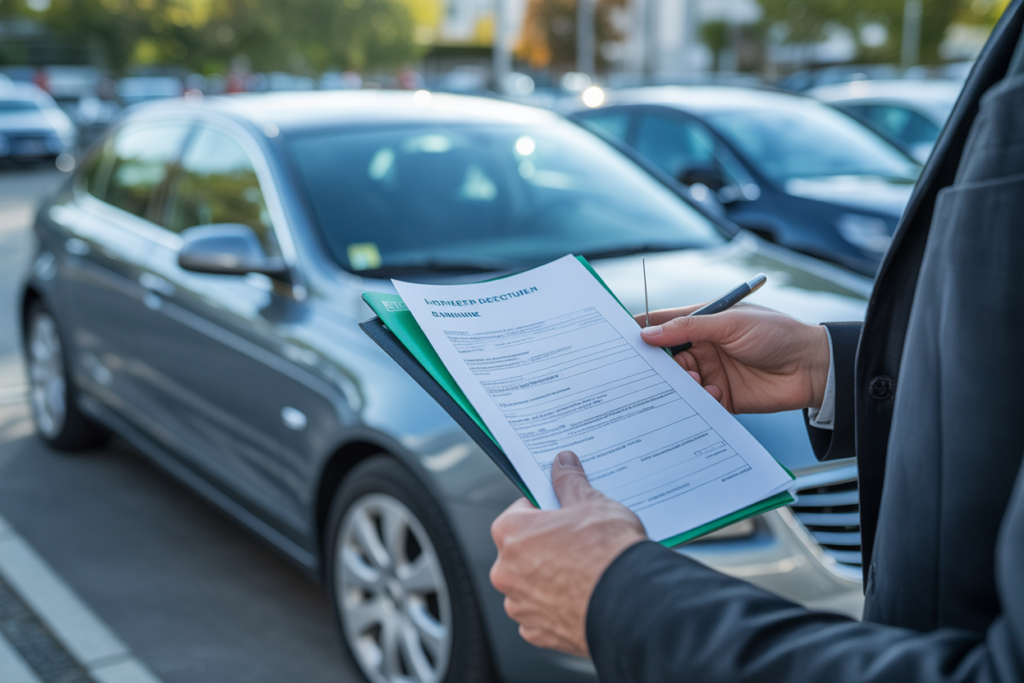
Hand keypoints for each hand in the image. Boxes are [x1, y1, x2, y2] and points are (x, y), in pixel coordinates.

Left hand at [489, 451, 645, 656]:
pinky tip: (581, 596)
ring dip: (549, 577)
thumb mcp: (591, 503)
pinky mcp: (536, 631)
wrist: (631, 603)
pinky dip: (557, 606)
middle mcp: (505, 570)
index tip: (563, 514)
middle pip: (523, 549)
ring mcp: (519, 604)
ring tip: (584, 572)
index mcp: (511, 532)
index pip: (519, 511)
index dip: (545, 510)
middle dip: (546, 545)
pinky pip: (541, 613)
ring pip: (530, 583)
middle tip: (578, 543)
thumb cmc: (607, 552)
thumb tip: (563, 463)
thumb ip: (569, 482)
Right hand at [634, 303, 829, 413]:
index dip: (641, 329)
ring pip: (679, 381)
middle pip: (666, 357)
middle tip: (647, 370)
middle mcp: (703, 347)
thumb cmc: (777, 333)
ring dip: (680, 382)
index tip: (619, 338)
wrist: (813, 367)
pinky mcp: (721, 398)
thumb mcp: (731, 322)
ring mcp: (711, 373)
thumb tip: (648, 332)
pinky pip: (698, 402)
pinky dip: (698, 400)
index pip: (663, 323)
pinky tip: (712, 394)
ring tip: (693, 379)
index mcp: (704, 322)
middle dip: (656, 363)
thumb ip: (689, 327)